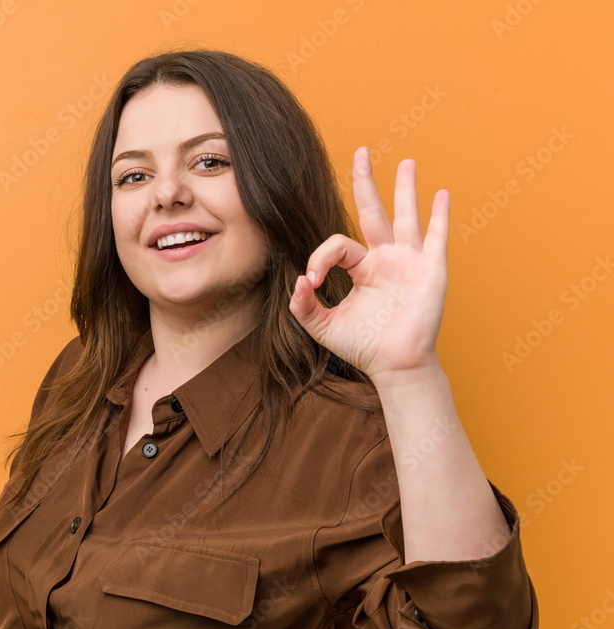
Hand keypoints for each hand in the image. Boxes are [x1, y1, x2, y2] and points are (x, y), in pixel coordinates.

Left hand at [288, 147, 448, 385]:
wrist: (396, 366)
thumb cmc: (363, 347)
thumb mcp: (323, 326)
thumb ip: (303, 305)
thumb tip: (299, 280)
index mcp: (362, 268)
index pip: (338, 245)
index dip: (321, 257)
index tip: (313, 281)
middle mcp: (386, 259)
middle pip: (373, 211)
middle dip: (366, 182)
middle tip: (361, 152)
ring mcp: (410, 262)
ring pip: (406, 216)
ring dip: (406, 188)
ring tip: (407, 162)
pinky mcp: (431, 271)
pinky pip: (437, 237)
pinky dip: (439, 216)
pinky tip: (440, 195)